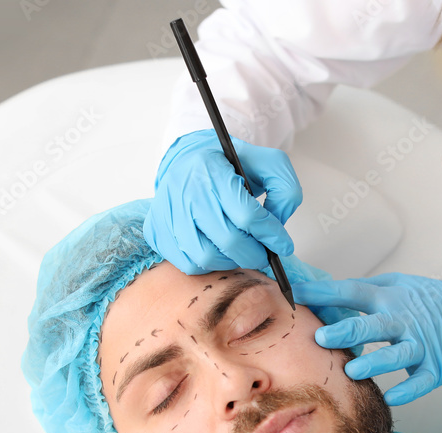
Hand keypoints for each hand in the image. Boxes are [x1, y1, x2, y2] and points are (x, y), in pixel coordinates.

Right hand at [145, 130, 302, 273]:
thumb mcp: (267, 163)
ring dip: (231, 260)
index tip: (283, 245)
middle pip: (229, 240)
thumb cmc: (229, 166)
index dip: (270, 235)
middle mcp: (185, 191)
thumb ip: (284, 189)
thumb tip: (278, 224)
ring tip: (240, 250)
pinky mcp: (157, 230)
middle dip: (255, 254)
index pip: (247, 214)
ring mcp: (168, 213)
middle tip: (264, 253)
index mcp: (212, 169)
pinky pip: (187, 264)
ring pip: (206, 256)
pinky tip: (218, 250)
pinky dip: (208, 264)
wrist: (189, 160)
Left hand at [293, 273, 441, 404]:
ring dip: (375, 363)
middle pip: (373, 325)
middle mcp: (406, 320)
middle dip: (347, 331)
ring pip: (397, 355)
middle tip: (321, 337)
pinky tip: (391, 398)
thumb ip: (363, 292)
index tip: (296, 294)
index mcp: (391, 298)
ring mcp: (423, 345)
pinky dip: (408, 390)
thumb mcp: (398, 285)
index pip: (353, 292)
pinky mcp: (437, 367)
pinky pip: (421, 381)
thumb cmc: (430, 299)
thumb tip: (323, 295)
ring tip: (351, 371)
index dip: (325, 293)